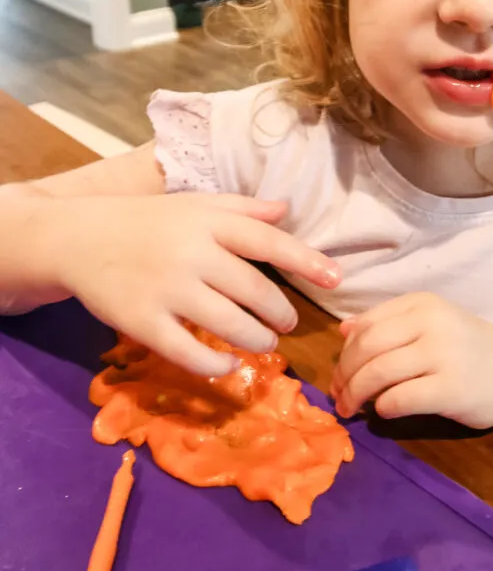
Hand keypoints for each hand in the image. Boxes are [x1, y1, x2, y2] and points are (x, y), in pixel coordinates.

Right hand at [36, 193, 339, 375]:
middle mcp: (191, 253)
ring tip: (265, 343)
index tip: (336, 277)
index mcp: (207, 222)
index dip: (306, 260)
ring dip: (257, 340)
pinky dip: (216, 365)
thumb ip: (241, 208)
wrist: (79, 239)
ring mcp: (167, 289)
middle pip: (254, 290)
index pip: (267, 242)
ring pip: (229, 324)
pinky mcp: (142, 322)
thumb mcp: (194, 205)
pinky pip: (189, 352)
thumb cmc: (148, 221)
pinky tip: (228, 365)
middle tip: (287, 323)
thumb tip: (287, 210)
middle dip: (280, 313)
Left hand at [330, 293, 492, 434]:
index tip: (339, 373)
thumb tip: (344, 330)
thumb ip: (390, 325)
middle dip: (344, 375)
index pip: (366, 324)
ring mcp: (443, 354)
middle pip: (367, 347)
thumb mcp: (433, 326)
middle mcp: (432, 322)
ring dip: (355, 394)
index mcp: (423, 304)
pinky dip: (382, 407)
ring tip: (349, 409)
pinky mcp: (451, 388)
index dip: (345, 352)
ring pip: (378, 372)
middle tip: (338, 396)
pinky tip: (382, 412)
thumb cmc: (473, 352)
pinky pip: (399, 399)